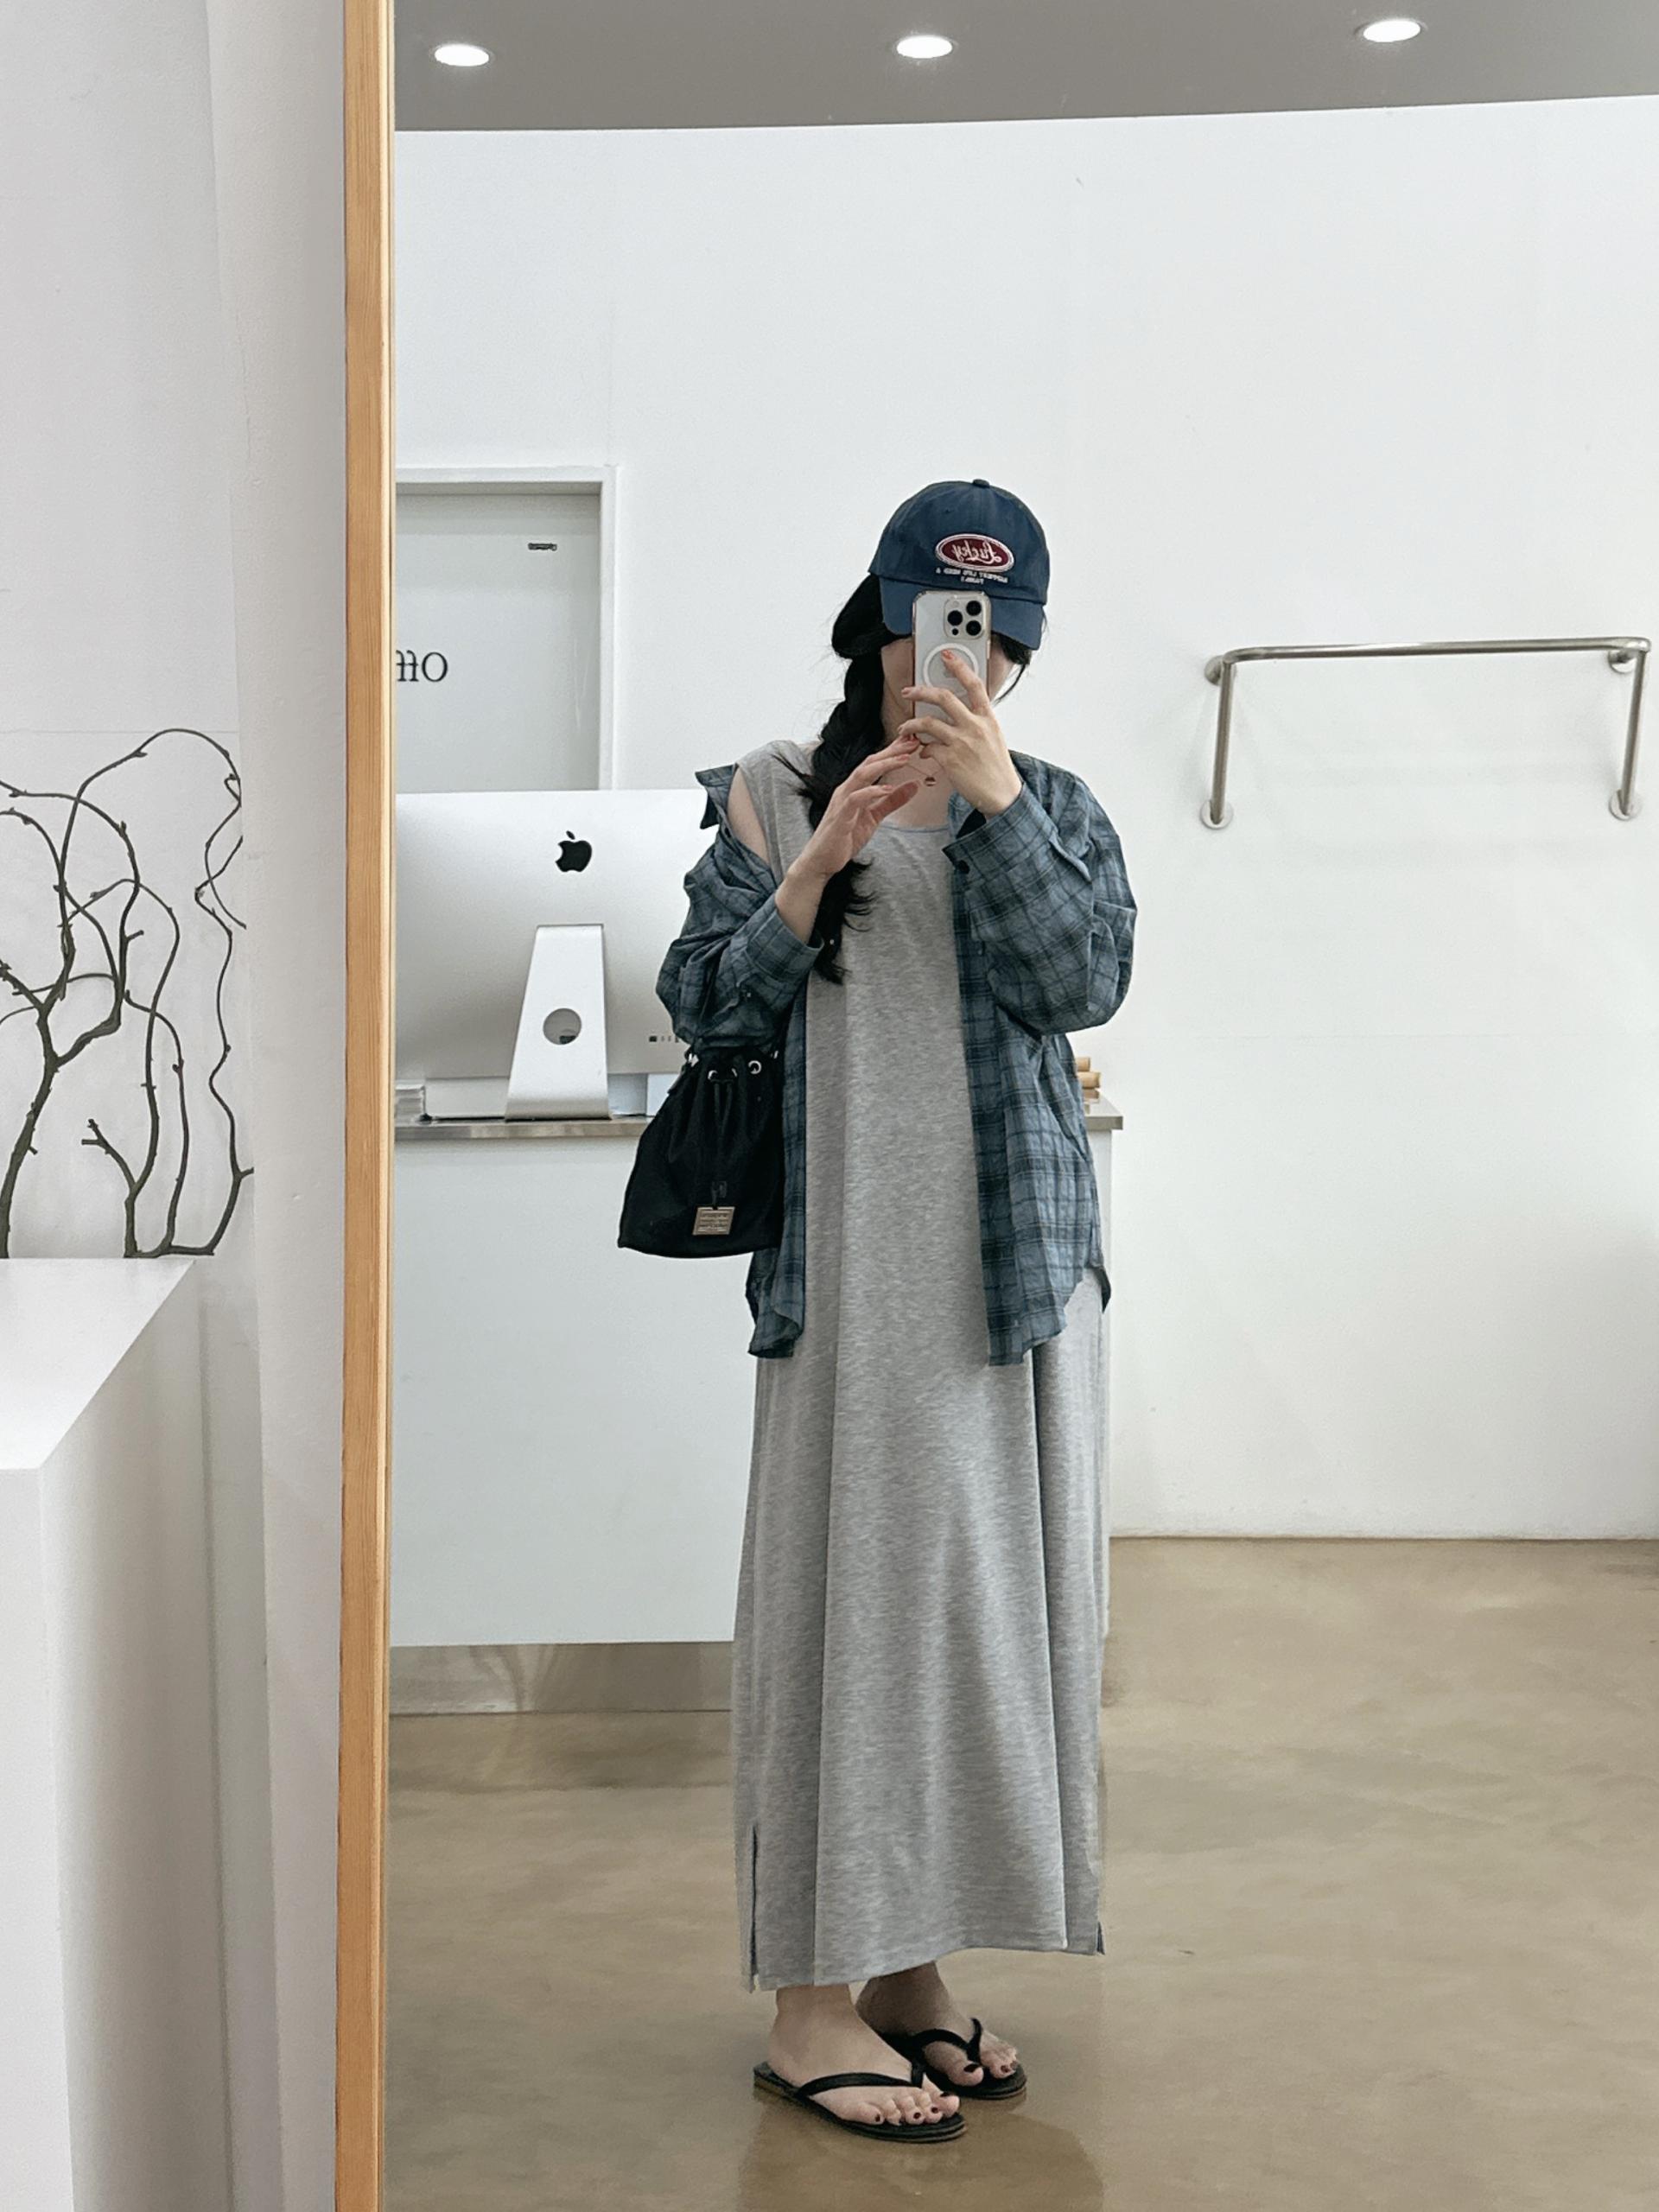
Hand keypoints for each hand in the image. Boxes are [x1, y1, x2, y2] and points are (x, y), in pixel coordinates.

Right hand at [793, 738, 922, 881]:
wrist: (821, 860)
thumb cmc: (844, 838)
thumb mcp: (874, 817)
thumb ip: (892, 802)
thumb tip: (914, 786)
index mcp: (854, 788)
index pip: (874, 764)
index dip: (892, 752)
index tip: (911, 743)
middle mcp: (846, 790)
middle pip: (869, 763)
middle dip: (891, 752)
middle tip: (912, 742)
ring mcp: (842, 802)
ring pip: (862, 775)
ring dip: (884, 765)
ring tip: (904, 760)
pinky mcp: (841, 817)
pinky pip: (856, 799)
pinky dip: (872, 792)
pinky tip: (888, 789)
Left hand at [898, 649, 1023, 816]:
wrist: (1001, 793)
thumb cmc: (996, 767)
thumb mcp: (994, 736)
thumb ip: (977, 721)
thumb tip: (959, 711)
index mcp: (988, 718)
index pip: (974, 684)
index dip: (959, 667)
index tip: (947, 656)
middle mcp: (975, 726)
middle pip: (944, 698)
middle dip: (921, 691)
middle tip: (909, 691)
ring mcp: (962, 742)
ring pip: (928, 723)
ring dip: (911, 723)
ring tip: (904, 727)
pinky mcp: (950, 760)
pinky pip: (927, 748)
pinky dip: (921, 749)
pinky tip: (922, 752)